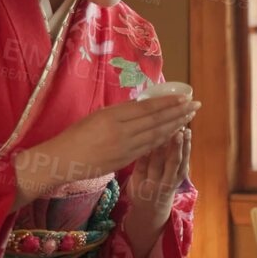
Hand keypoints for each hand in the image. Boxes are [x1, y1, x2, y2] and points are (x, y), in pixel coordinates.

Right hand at [16, 95, 197, 202]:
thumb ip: (120, 113)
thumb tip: (142, 107)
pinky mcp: (125, 161)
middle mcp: (120, 131)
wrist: (61, 160)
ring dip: (175, 126)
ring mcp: (124, 147)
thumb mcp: (96, 116)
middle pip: (156, 120)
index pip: (147, 107)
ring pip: (156, 135)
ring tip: (189, 117)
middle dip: (178, 112)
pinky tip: (174, 135)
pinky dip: (164, 141)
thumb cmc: (76, 136)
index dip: (168, 102)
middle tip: (195, 105)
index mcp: (112, 116)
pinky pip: (149, 148)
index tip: (184, 96)